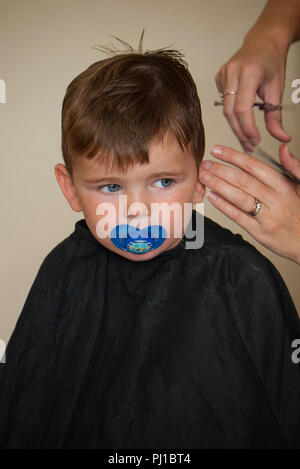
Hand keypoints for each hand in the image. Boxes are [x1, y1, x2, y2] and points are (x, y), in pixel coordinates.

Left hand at [199, 144, 299, 263]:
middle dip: (220, 170)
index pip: (254, 166)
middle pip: (243, 181)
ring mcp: (267, 217)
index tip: (217, 150)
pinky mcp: (259, 232)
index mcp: (284, 186)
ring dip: (218, 185)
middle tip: (204, 164)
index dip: (233, 156)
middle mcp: (275, 200)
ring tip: (204, 177)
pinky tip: (212, 197)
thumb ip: (292, 166)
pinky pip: (238, 216)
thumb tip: (282, 147)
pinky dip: (223, 205)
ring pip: (238, 197)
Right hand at [215, 34, 290, 152]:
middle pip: (230, 112)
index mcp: (250, 72)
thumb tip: (281, 137)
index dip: (247, 128)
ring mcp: (223, 74)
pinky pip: (223, 102)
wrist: (264, 41)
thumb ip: (276, 116)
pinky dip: (232, 113)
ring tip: (246, 137)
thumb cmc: (271, 60)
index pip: (242, 108)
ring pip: (225, 109)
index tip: (255, 140)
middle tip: (249, 145)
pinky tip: (241, 115)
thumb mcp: (277, 89)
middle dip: (240, 131)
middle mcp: (233, 72)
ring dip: (236, 126)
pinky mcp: (219, 77)